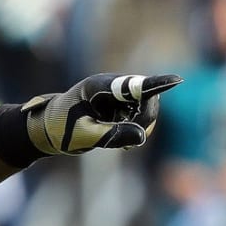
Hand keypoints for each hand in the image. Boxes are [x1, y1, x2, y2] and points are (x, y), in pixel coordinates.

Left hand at [24, 73, 181, 155]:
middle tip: (129, 144)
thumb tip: (141, 136)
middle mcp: (112, 85)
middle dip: (144, 120)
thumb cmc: (61, 129)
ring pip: (146, 106)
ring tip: (120, 143)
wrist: (49, 128)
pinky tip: (124, 141)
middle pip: (145, 98)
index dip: (155, 85)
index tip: (175, 81)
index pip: (132, 86)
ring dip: (139, 125)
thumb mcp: (83, 136)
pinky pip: (140, 113)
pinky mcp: (121, 103)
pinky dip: (136, 127)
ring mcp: (118, 93)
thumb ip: (111, 135)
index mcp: (98, 87)